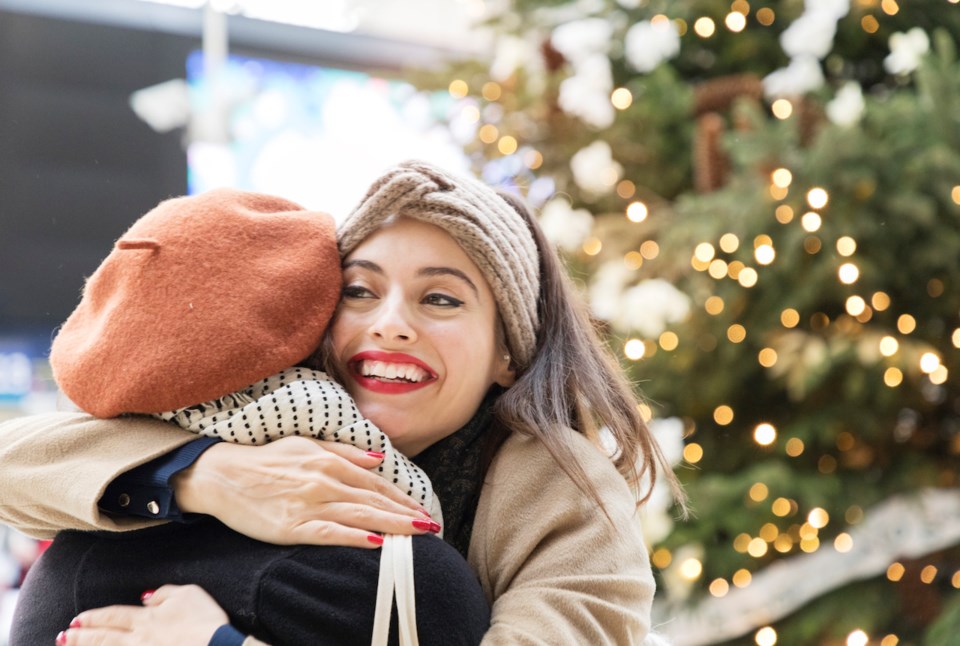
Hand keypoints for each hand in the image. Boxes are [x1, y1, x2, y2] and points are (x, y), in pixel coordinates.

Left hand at [59, 585, 226, 645]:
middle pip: (105, 637)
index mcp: (147, 618)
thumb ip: (164, 593)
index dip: (94, 617)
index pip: (114, 616)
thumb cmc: (205, 619)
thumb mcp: (189, 593)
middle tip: (62, 637)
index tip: (76, 620)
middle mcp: (140, 639)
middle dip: (82, 637)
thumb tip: (146, 597)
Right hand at [172, 436, 433, 547]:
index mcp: (329, 462)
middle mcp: (324, 481)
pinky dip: (355, 537)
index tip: (421, 509)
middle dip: (405, 514)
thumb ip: (344, 452)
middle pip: (373, 500)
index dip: (401, 497)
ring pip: (359, 515)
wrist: (222, 475)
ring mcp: (309, 504)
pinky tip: (376, 542)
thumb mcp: (307, 445)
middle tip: (431, 526)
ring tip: (416, 534)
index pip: (375, 483)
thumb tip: (378, 459)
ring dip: (391, 525)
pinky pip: (330, 533)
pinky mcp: (292, 526)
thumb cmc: (265, 460)